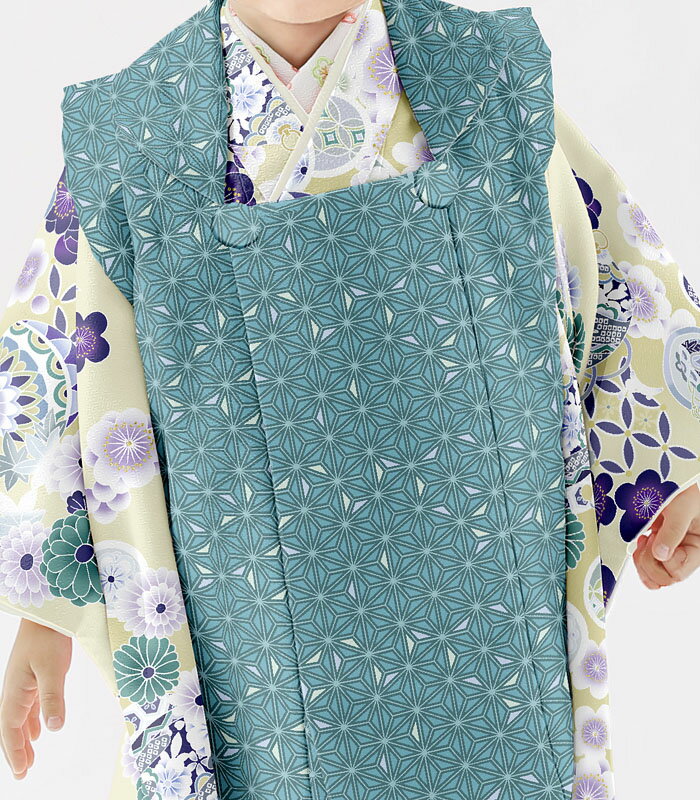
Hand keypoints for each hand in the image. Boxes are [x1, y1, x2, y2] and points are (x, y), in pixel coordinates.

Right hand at [0, 619, 71, 778]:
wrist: (48, 613)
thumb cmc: (49, 637)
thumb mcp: (54, 668)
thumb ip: (53, 698)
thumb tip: (54, 728)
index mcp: (14, 691)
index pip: (10, 729)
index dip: (15, 751)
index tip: (22, 771)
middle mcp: (15, 689)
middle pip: (11, 727)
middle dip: (16, 750)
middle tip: (23, 772)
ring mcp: (23, 682)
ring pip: (20, 717)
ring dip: (23, 738)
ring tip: (30, 756)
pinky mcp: (33, 675)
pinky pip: (29, 706)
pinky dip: (31, 721)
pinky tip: (40, 729)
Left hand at [632, 482, 699, 589]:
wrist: (673, 476)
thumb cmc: (684, 489)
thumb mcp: (682, 507)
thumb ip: (673, 530)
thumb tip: (660, 555)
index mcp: (697, 548)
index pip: (678, 573)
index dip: (663, 561)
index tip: (655, 537)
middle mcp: (684, 552)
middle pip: (665, 578)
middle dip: (650, 563)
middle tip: (647, 540)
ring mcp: (670, 549)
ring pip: (654, 574)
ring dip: (642, 561)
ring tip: (643, 540)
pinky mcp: (658, 543)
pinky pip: (647, 562)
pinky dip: (639, 556)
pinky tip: (641, 539)